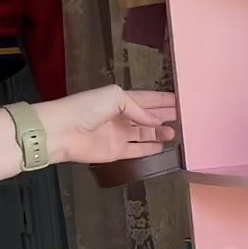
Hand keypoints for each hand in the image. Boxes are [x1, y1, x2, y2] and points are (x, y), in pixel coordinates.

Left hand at [40, 86, 177, 165]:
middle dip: (165, 116)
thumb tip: (157, 122)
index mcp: (120, 99)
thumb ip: (139, 109)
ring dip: (160, 133)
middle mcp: (121, 116)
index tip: (180, 100)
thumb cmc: (86, 108)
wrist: (64, 131)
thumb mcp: (116, 97)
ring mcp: (119, 134)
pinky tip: (162, 146)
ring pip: (145, 134)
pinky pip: (138, 150)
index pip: (146, 99)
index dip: (162, 100)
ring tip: (175, 133)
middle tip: (184, 117)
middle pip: (148, 117)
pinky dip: (150, 149)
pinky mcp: (117, 151)